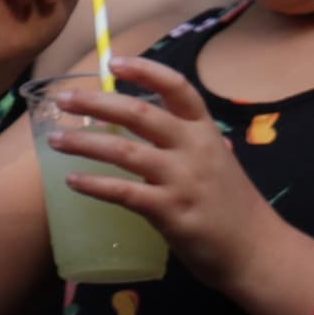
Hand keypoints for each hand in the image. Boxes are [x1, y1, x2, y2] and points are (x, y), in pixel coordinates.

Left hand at [44, 55, 277, 283]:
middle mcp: (195, 149)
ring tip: (54, 140)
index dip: (146, 71)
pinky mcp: (171, 211)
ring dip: (84, 143)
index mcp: (206, 132)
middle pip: (140, 113)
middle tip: (62, 98)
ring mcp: (183, 180)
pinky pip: (124, 192)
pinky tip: (72, 180)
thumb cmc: (233, 207)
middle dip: (97, 103)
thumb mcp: (217, 163)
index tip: (113, 62)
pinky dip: (94, 184)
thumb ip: (186, 144)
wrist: (259, 253)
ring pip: (124, 150)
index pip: (178, 89)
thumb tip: (146, 129)